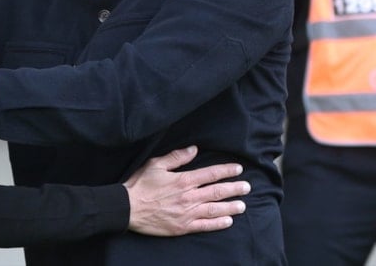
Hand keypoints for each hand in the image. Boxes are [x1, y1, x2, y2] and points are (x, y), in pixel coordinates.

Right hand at [124, 146, 248, 235]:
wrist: (128, 208)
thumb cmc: (140, 185)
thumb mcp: (156, 165)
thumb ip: (176, 157)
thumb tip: (194, 149)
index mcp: (183, 180)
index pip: (211, 174)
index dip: (226, 171)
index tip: (238, 169)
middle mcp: (189, 197)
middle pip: (217, 192)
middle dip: (234, 189)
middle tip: (247, 187)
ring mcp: (187, 213)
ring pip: (215, 209)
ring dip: (231, 206)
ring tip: (243, 205)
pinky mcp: (183, 226)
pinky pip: (205, 225)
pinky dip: (218, 223)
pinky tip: (228, 221)